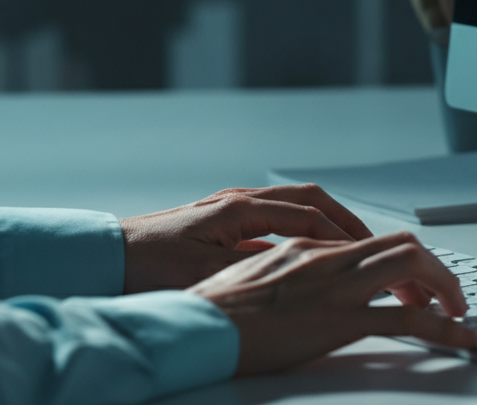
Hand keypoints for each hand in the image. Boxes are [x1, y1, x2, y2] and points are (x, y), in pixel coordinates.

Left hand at [118, 184, 372, 292]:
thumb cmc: (147, 266)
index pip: (307, 216)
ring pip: (292, 204)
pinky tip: (302, 252)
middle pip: (307, 199)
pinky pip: (274, 217)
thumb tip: (297, 276)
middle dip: (342, 218)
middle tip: (369, 240)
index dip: (340, 235)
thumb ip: (253, 271)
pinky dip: (299, 228)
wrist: (106, 256)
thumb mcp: (204, 277)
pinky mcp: (220, 220)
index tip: (366, 252)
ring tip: (345, 243)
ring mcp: (229, 207)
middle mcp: (238, 200)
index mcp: (239, 208)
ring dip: (322, 221)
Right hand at [191, 231, 476, 374]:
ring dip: (445, 288)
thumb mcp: (255, 276)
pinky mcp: (341, 320)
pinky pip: (408, 321)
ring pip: (412, 266)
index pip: (372, 241)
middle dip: (433, 268)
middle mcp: (329, 256)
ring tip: (459, 312)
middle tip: (446, 296)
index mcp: (308, 246)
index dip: (402, 260)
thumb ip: (290, 272)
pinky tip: (461, 338)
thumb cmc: (215, 309)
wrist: (197, 326)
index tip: (414, 283)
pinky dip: (444, 328)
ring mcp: (337, 286)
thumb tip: (309, 282)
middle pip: (402, 244)